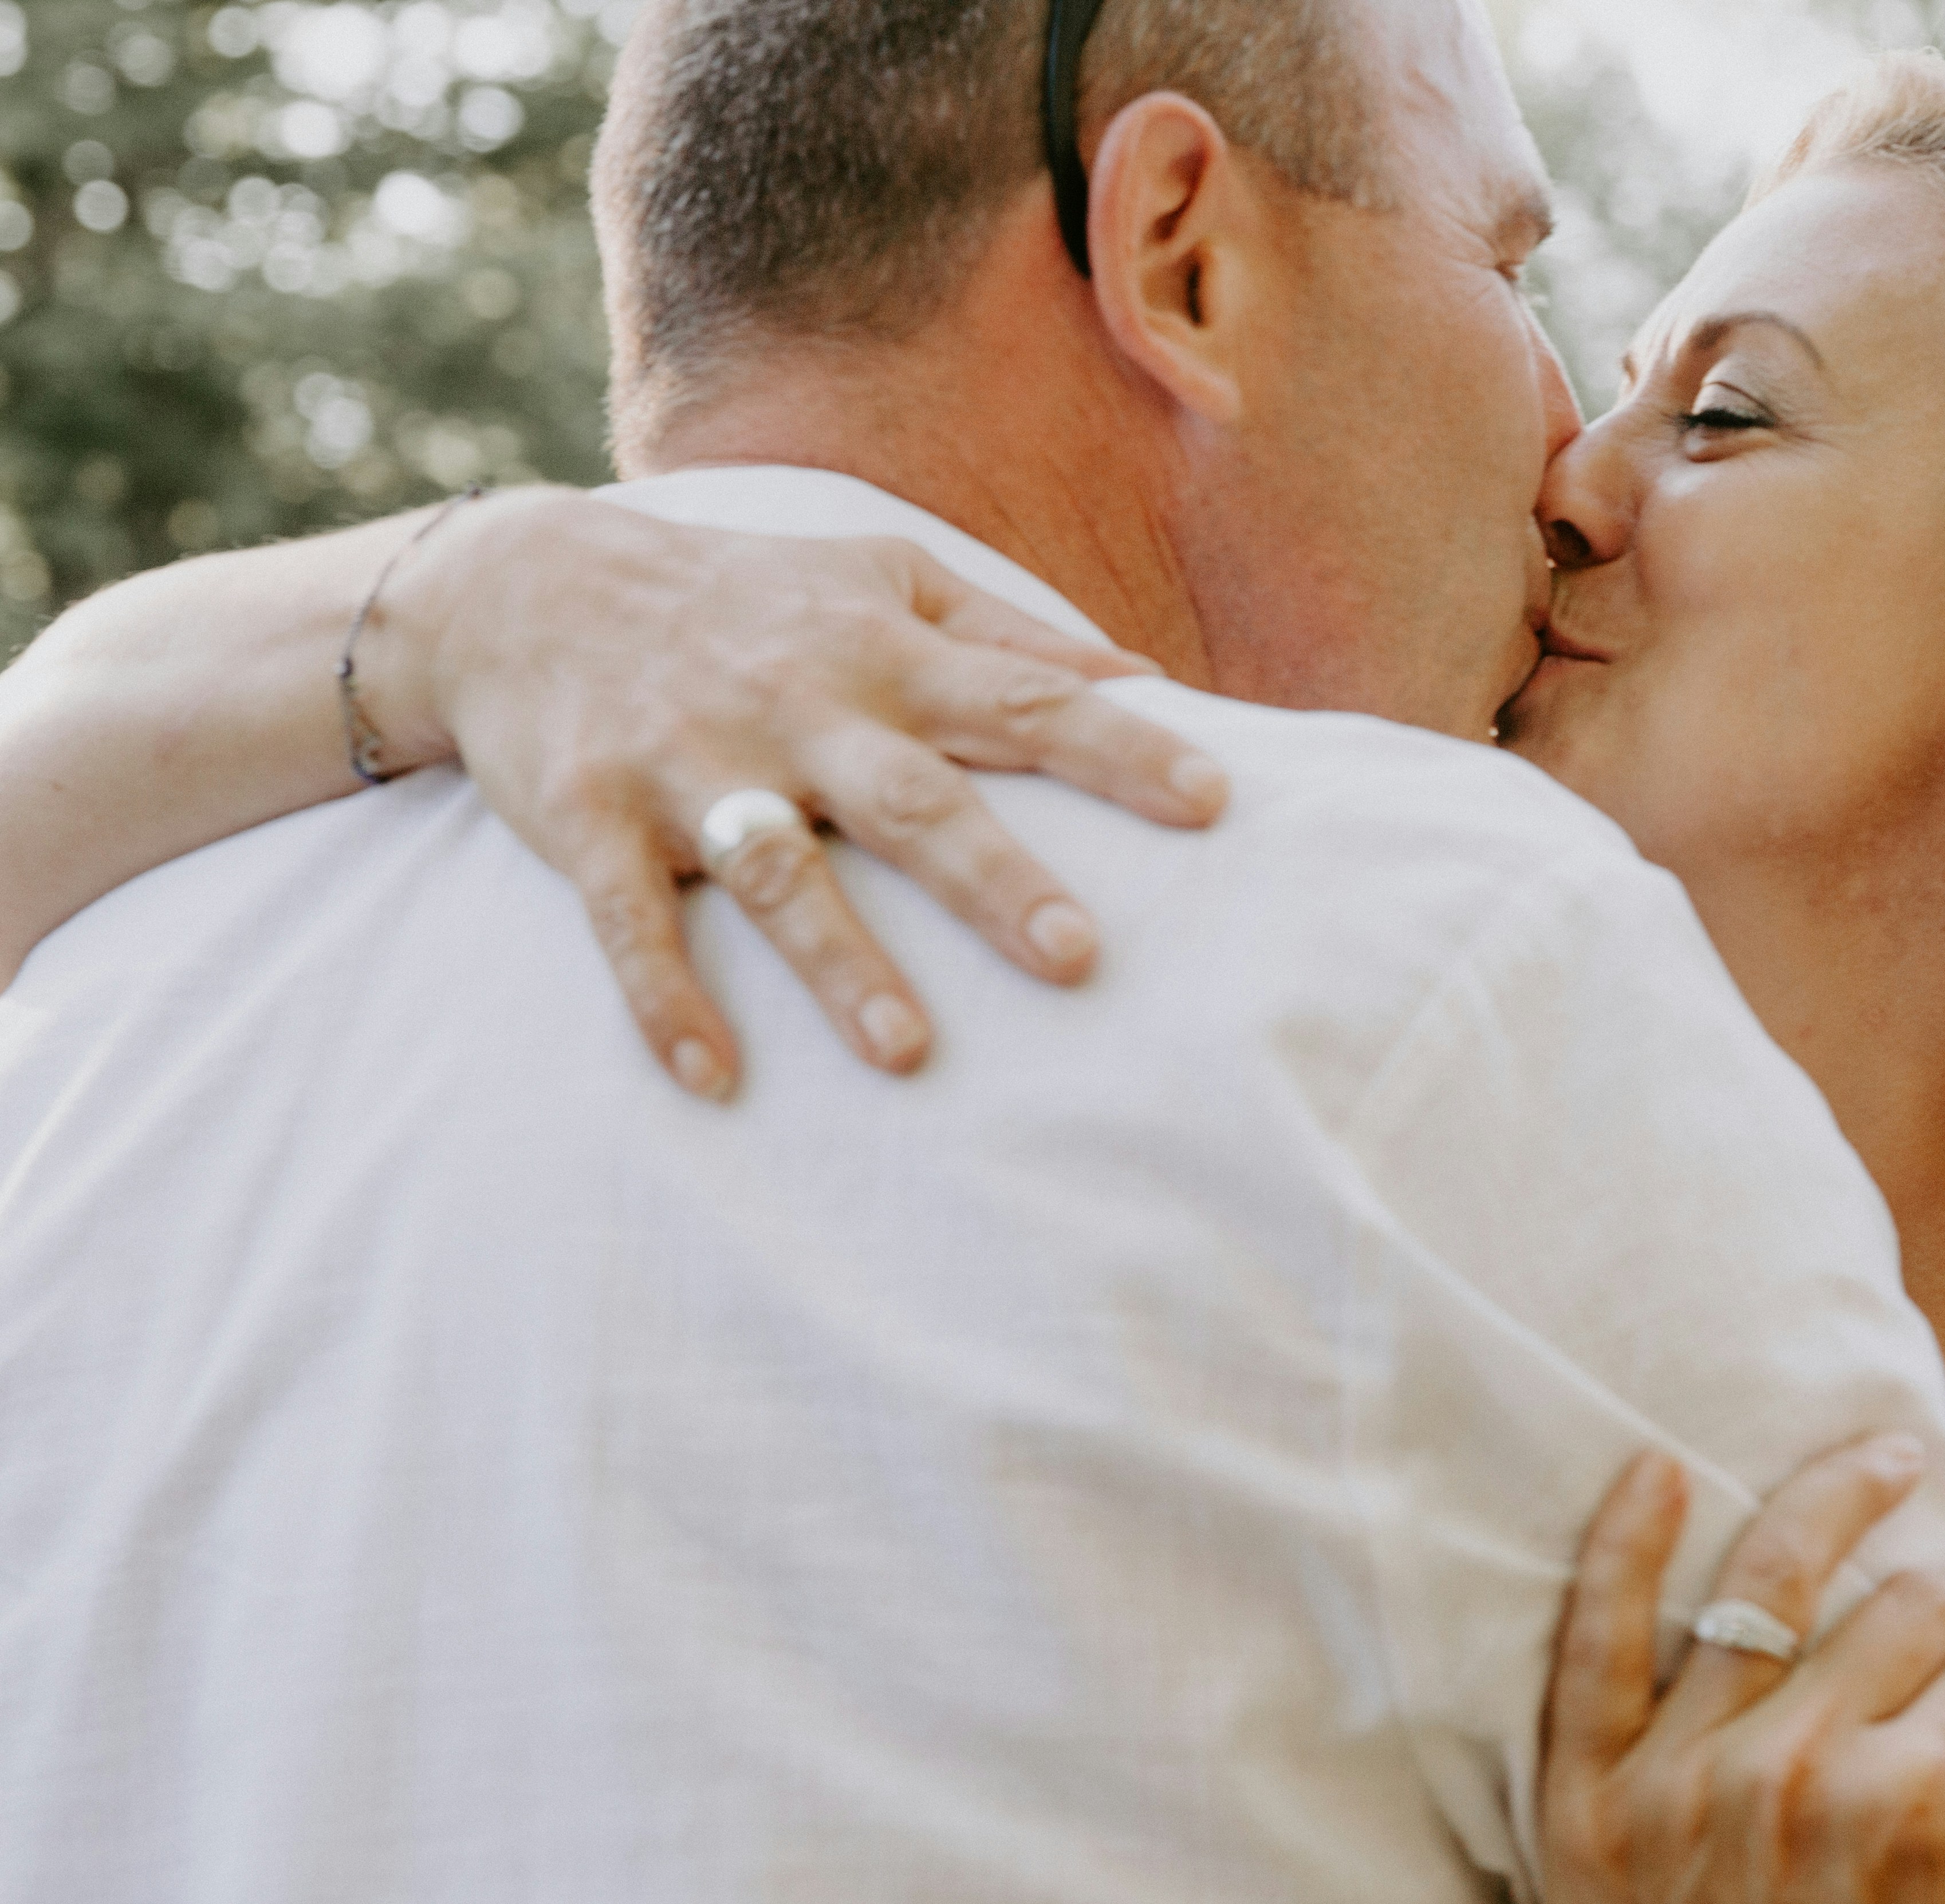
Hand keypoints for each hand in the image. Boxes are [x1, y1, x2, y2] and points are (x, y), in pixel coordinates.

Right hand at [367, 489, 1230, 1097]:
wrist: (527, 587)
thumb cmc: (750, 597)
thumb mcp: (882, 581)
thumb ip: (1011, 634)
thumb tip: (1146, 676)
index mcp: (883, 658)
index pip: (1028, 700)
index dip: (1122, 749)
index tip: (1216, 800)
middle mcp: (799, 712)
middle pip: (915, 801)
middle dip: (997, 879)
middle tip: (1081, 959)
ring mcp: (692, 769)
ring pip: (776, 874)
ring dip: (840, 964)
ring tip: (909, 1054)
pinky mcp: (592, 822)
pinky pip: (627, 923)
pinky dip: (666, 1001)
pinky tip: (714, 1080)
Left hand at [1539, 1435, 1944, 1903]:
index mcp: (1913, 1809)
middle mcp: (1794, 1773)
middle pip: (1911, 1613)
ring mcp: (1680, 1776)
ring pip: (1769, 1584)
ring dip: (1836, 1500)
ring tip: (1883, 1463)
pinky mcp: (1589, 1792)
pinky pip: (1593, 1639)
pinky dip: (1621, 1545)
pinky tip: (1658, 1472)